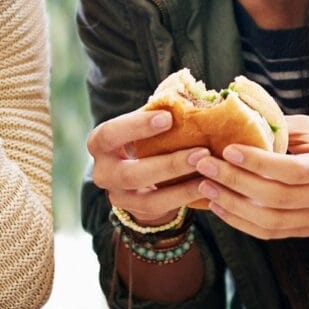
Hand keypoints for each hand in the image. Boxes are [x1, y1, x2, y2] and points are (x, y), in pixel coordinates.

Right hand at [87, 108, 208, 225]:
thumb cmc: (144, 139)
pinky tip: (206, 187)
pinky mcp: (135, 212)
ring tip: (208, 171)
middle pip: (129, 174)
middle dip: (168, 164)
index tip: (168, 117)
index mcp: (100, 143)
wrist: (138, 176)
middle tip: (201, 152)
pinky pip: (161, 208)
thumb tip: (191, 96)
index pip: (110, 134)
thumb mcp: (144, 125)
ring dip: (181, 185)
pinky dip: (185, 197)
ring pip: (147, 197)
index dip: (136, 126)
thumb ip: (159, 114)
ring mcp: (117, 196)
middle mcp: (102, 172)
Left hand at [190, 115, 308, 245]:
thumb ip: (282, 127)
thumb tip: (237, 118)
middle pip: (278, 198)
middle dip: (236, 182)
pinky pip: (271, 232)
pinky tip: (219, 206)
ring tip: (205, 188)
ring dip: (233, 206)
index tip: (228, 149)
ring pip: (271, 222)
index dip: (259, 163)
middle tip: (204, 166)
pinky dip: (242, 222)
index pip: (294, 171)